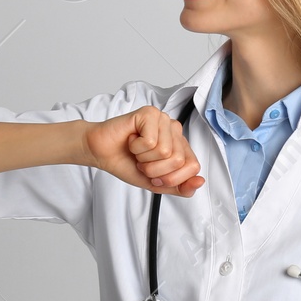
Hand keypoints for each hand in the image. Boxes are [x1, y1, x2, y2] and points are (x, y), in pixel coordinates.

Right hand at [84, 106, 204, 195]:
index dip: (171, 177)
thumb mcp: (156, 184)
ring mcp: (163, 119)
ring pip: (165, 151)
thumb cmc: (126, 163)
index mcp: (180, 145)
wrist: (101, 153)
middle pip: (178, 160)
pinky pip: (151, 141)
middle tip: (141, 162)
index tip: (154, 175)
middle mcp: (175, 130)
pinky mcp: (150, 113)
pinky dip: (136, 147)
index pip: (193, 166)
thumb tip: (199, 182)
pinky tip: (131, 140)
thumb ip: (179, 187)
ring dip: (144, 159)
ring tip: (135, 151)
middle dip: (154, 170)